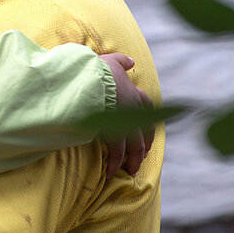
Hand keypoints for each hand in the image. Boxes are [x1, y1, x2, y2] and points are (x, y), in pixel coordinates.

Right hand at [99, 53, 154, 178]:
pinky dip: (115, 163)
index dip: (147, 121)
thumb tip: (131, 61)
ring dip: (132, 160)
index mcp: (132, 91)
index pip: (147, 107)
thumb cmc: (94, 68)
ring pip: (135, 145)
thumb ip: (121, 61)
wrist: (86, 77)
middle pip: (145, 131)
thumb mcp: (110, 60)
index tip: (145, 133)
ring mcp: (125, 120)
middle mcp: (134, 107)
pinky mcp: (114, 130)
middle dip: (143, 146)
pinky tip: (110, 172)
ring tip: (128, 171)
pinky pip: (117, 151)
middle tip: (139, 158)